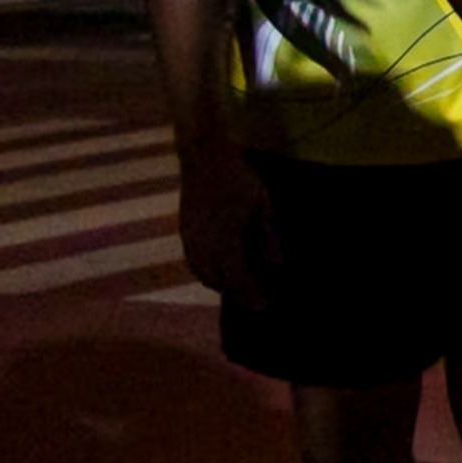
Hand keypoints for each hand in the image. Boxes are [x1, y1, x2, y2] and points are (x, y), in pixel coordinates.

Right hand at [177, 146, 276, 301]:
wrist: (204, 158)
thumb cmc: (238, 177)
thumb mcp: (263, 205)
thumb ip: (270, 237)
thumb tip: (277, 265)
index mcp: (225, 240)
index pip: (238, 278)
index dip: (252, 294)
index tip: (266, 305)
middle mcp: (203, 245)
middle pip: (218, 281)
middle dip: (237, 294)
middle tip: (256, 301)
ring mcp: (190, 239)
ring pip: (202, 274)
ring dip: (220, 286)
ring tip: (239, 290)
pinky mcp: (184, 231)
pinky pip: (193, 263)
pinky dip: (206, 273)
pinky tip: (219, 272)